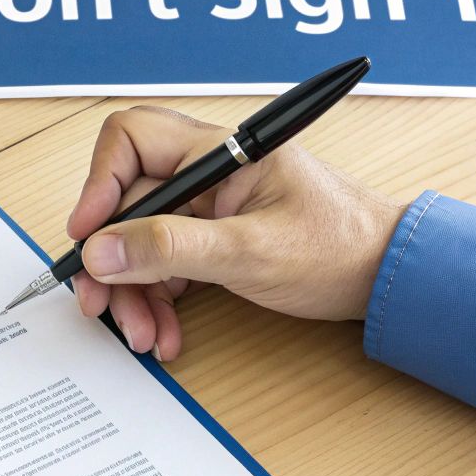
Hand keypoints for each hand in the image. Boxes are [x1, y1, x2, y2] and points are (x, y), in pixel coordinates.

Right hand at [68, 106, 406, 358]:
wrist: (388, 278)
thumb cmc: (339, 249)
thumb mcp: (249, 253)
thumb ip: (169, 249)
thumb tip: (101, 250)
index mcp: (219, 152)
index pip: (129, 142)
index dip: (98, 186)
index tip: (88, 237)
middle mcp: (208, 171)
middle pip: (128, 202)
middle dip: (111, 257)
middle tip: (99, 304)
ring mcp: (209, 206)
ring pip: (141, 240)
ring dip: (133, 289)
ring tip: (143, 333)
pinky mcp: (213, 237)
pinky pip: (165, 263)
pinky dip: (158, 298)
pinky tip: (166, 328)